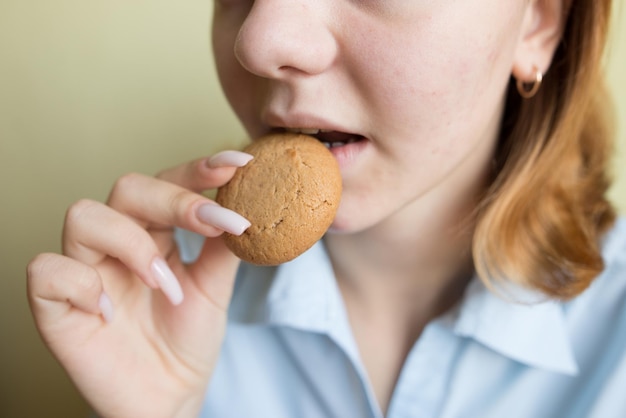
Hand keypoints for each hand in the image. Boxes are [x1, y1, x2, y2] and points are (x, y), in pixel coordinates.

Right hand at [27, 151, 252, 417]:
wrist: (168, 398)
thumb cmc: (187, 341)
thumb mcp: (214, 289)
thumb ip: (223, 247)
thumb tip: (245, 203)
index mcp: (154, 233)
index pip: (168, 183)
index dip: (199, 169)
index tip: (238, 165)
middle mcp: (116, 243)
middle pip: (127, 187)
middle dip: (173, 199)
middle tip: (211, 223)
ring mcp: (85, 270)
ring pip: (84, 215)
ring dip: (133, 244)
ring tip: (164, 285)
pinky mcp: (55, 306)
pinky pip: (47, 270)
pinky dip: (82, 283)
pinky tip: (111, 310)